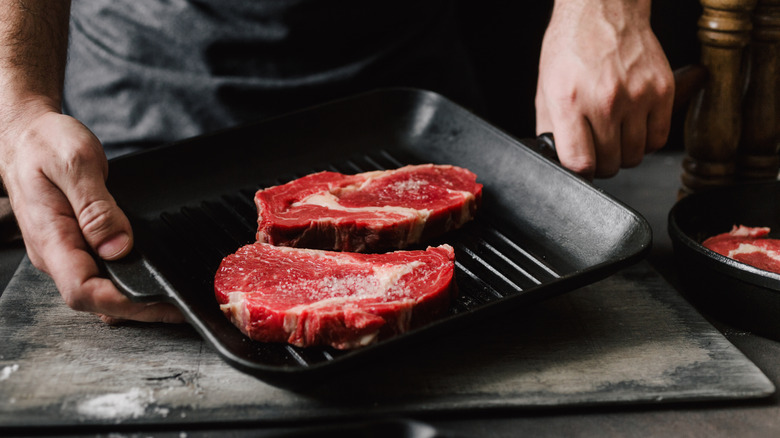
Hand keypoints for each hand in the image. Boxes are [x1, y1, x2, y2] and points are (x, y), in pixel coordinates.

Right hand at [0, 101, 183, 323]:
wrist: (27, 136)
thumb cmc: (45, 144)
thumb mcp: (75, 164)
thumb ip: (97, 207)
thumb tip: (117, 246)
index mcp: (51, 238)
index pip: (82, 290)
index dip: (122, 303)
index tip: (158, 302)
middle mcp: (57, 253)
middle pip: (95, 300)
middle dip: (137, 309)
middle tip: (178, 308)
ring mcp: (66, 252)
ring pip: (100, 290)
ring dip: (135, 300)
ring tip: (171, 300)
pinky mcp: (77, 245)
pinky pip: (102, 273)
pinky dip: (128, 281)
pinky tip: (150, 281)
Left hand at [535, 0, 674, 179]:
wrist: (603, 10)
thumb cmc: (571, 47)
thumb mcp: (546, 88)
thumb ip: (550, 127)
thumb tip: (558, 159)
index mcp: (569, 100)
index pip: (580, 162)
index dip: (579, 172)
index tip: (580, 166)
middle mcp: (604, 100)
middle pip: (609, 163)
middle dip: (601, 163)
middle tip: (597, 148)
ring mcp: (637, 96)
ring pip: (634, 156)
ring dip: (623, 153)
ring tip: (614, 135)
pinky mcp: (661, 90)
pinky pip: (658, 139)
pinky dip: (646, 141)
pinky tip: (633, 127)